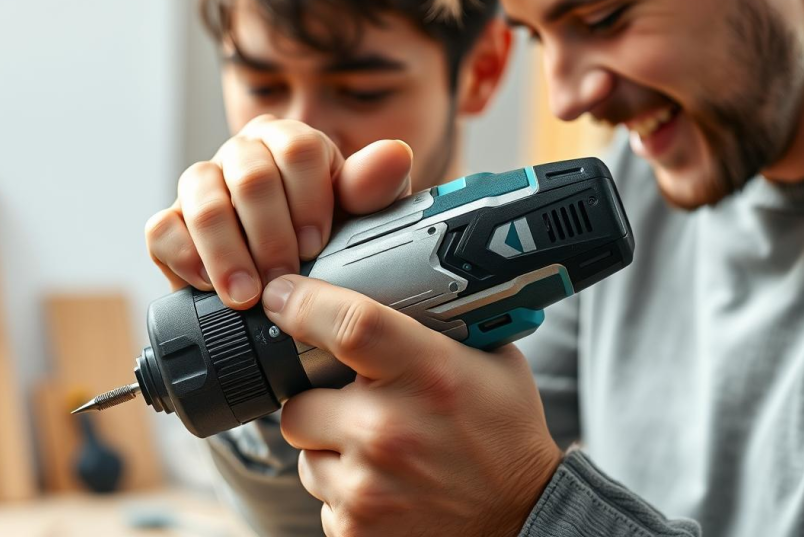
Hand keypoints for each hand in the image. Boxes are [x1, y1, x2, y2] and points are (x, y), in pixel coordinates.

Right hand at [145, 114, 412, 307]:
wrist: (293, 290)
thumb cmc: (329, 245)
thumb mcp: (362, 221)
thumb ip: (374, 189)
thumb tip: (394, 154)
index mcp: (292, 142)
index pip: (297, 147)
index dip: (308, 199)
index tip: (317, 244)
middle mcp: (244, 154)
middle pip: (250, 176)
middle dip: (270, 234)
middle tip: (285, 276)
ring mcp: (203, 185)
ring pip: (204, 199)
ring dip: (228, 252)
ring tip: (248, 294)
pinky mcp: (171, 223)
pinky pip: (164, 230)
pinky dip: (187, 259)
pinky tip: (210, 286)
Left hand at [263, 275, 562, 536]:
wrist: (522, 519)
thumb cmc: (504, 438)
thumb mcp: (492, 364)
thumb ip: (438, 328)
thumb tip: (384, 291)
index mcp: (427, 375)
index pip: (347, 323)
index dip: (302, 303)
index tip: (281, 297)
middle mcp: (388, 429)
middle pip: (299, 400)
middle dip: (319, 401)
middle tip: (355, 406)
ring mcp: (366, 485)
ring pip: (304, 450)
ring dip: (329, 447)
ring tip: (378, 450)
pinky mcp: (353, 528)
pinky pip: (319, 494)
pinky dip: (343, 487)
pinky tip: (385, 484)